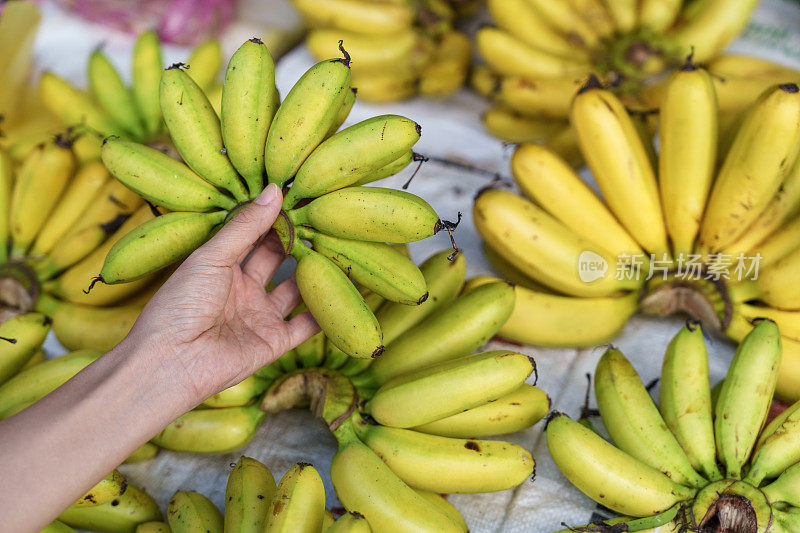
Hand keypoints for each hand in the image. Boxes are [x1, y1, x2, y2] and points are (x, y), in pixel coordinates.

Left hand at [122, 183, 317, 407]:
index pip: (254, 237)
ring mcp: (259, 316)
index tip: (298, 198)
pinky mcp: (273, 342)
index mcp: (221, 267)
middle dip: (297, 242)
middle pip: (278, 261)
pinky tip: (342, 293)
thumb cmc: (179, 306)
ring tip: (337, 249)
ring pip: (295, 291)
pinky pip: (305, 326)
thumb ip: (245, 227)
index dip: (273, 220)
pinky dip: (324, 313)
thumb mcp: (211, 257)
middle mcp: (242, 291)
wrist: (172, 361)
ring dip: (314, 275)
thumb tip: (273, 191)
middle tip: (321, 219)